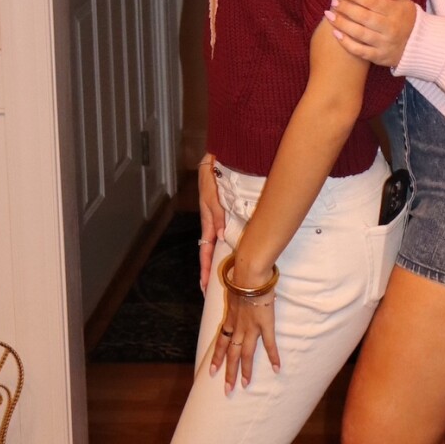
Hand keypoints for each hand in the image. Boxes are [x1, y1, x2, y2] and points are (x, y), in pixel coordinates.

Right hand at [198, 155, 225, 291]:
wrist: (222, 155)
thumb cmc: (213, 173)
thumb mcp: (211, 193)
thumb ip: (216, 213)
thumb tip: (219, 235)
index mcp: (208, 219)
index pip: (205, 249)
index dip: (205, 267)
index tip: (204, 284)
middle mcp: (215, 221)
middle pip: (212, 250)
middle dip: (212, 269)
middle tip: (213, 288)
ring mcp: (222, 217)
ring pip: (222, 243)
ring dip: (222, 258)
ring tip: (226, 276)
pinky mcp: (230, 211)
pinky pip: (230, 232)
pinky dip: (232, 244)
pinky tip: (240, 252)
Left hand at [209, 261, 280, 391]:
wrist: (249, 274)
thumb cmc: (241, 276)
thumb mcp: (232, 287)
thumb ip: (233, 293)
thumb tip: (234, 288)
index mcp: (230, 318)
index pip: (220, 341)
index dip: (216, 357)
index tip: (212, 372)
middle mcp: (238, 326)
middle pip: (231, 353)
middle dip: (229, 372)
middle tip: (227, 390)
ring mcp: (251, 327)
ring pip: (246, 353)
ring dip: (245, 370)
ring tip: (245, 385)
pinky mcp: (265, 324)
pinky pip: (269, 344)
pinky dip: (273, 357)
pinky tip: (276, 369)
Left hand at [326, 0, 416, 67]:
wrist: (420, 47)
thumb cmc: (408, 21)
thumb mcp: (406, 3)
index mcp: (396, 12)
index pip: (373, 1)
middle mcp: (390, 28)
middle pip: (364, 17)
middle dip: (346, 8)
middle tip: (333, 2)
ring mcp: (384, 44)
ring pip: (360, 34)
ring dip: (342, 24)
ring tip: (329, 15)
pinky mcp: (379, 57)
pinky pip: (360, 51)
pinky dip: (347, 44)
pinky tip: (335, 34)